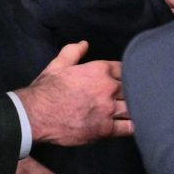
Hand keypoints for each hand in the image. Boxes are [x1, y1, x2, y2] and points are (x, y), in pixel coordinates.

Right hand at [15, 41, 129, 146]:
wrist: (34, 115)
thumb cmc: (45, 91)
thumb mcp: (58, 65)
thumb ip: (73, 52)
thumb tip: (84, 44)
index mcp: (100, 70)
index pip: (126, 70)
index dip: (128, 75)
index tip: (129, 81)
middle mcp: (108, 88)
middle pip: (133, 88)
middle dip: (134, 92)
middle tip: (136, 97)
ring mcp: (107, 109)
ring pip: (133, 108)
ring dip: (136, 109)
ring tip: (139, 110)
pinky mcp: (105, 129)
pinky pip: (128, 128)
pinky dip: (135, 126)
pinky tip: (139, 125)